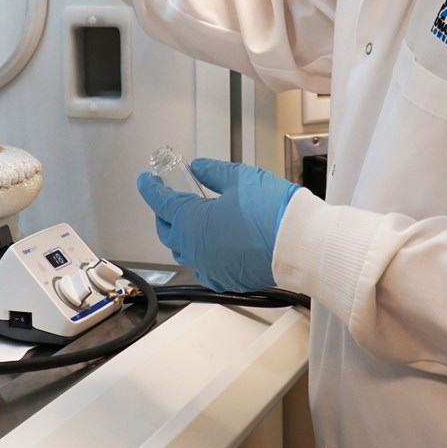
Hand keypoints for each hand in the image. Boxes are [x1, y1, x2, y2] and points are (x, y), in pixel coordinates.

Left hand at [136, 158, 298, 293]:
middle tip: (171, 198)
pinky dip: (202, 254)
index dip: (151, 189)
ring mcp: (209, 268)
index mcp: (191, 222)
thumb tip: (199, 167)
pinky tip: (213, 244)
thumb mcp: (240, 178)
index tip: (146, 181)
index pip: (161, 203)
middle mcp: (194, 249)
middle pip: (168, 231)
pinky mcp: (226, 280)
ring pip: (184, 252)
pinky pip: (204, 267)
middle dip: (165, 214)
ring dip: (183, 235)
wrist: (300, 244)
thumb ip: (213, 172)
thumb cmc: (272, 211)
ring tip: (194, 220)